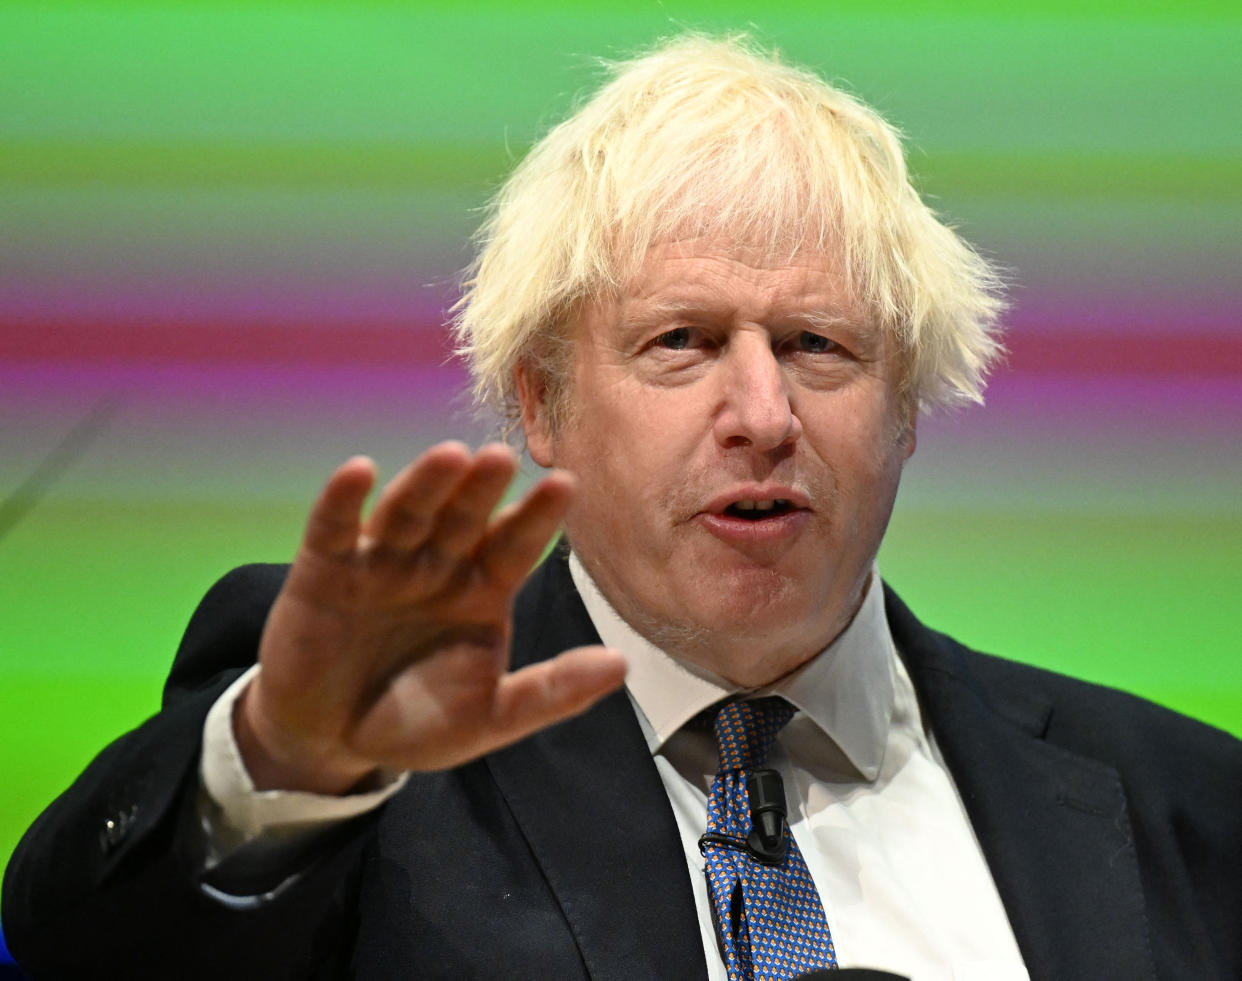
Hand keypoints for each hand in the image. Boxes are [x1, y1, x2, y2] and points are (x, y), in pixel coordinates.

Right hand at [234, 442, 626, 793]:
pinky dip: (344, 500)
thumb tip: (622, 665)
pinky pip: (334, 527)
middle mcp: (437, 564)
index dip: (537, 516)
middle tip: (504, 457)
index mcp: (483, 589)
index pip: (516, 545)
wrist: (330, 743)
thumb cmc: (416, 723)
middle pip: (464, 517)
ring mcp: (382, 561)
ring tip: (451, 456)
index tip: (566, 485)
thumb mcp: (490, 717)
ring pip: (407, 512)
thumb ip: (552, 691)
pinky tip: (360, 471)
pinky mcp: (325, 568)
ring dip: (426, 483)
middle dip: (482, 489)